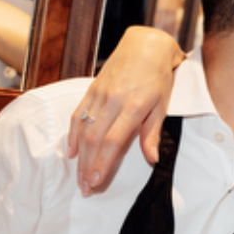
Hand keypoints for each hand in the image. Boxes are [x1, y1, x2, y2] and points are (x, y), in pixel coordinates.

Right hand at [67, 27, 183, 193]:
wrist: (146, 45)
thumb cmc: (158, 78)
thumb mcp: (162, 106)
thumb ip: (152, 134)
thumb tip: (152, 159)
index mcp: (132, 107)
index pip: (112, 141)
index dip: (102, 164)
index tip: (96, 182)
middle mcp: (113, 101)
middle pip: (94, 139)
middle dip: (87, 166)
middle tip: (84, 187)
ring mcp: (100, 94)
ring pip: (83, 129)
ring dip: (79, 155)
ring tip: (78, 176)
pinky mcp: (92, 88)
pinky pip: (78, 113)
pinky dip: (72, 134)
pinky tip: (71, 151)